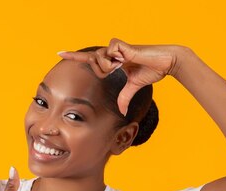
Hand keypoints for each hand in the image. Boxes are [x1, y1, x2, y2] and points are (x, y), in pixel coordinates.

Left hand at [57, 38, 185, 115]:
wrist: (165, 62)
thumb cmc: (151, 70)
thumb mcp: (134, 86)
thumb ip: (124, 97)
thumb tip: (121, 111)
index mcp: (111, 60)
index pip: (89, 59)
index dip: (74, 56)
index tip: (59, 53)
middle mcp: (110, 52)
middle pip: (93, 63)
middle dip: (105, 70)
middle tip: (121, 67)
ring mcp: (114, 47)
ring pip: (99, 60)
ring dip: (111, 66)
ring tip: (125, 63)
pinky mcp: (119, 44)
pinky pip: (108, 56)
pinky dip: (116, 61)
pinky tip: (127, 58)